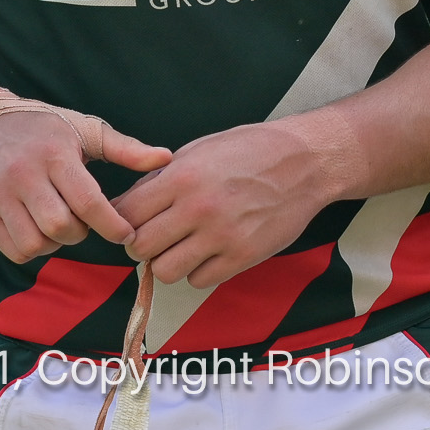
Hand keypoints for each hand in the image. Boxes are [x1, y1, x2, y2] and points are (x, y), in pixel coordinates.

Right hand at [0, 111, 170, 263]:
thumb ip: (125, 149)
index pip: (88, 201)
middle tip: (84, 222)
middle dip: (80, 233)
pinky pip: (13, 249)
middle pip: (61, 227)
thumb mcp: (85, 129)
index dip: (112, 225)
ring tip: (61, 225)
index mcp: (55, 153)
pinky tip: (39, 231)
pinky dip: (32, 250)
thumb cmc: (44, 127)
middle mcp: (24, 174)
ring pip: (35, 243)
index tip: (126, 234)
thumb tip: (166, 158)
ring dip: (55, 244)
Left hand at [113, 120, 338, 288]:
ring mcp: (221, 236)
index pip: (127, 214)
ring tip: (181, 247)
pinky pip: (199, 281)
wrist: (306, 163)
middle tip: (155, 238)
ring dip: (168, 262)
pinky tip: (208, 253)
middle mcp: (198, 209)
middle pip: (140, 248)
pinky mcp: (242, 257)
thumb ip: (162, 177)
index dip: (123, 220)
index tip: (131, 222)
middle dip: (141, 245)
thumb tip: (128, 204)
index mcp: (182, 177)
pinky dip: (198, 271)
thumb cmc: (251, 149)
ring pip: (165, 271)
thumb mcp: (200, 149)